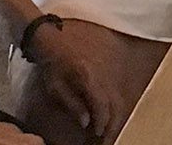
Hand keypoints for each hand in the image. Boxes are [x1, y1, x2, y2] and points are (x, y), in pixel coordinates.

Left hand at [27, 20, 129, 142]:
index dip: (102, 122)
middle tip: (106, 139)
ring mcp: (108, 69)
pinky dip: (114, 104)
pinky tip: (107, 113)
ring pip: (118, 97)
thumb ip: (73, 105)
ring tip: (107, 129)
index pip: (102, 105)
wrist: (56, 37)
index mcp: (89, 78)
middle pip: (116, 103)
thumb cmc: (52, 63)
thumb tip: (87, 123)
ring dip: (115, 115)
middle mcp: (103, 74)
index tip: (98, 135)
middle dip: (113, 124)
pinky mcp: (109, 68)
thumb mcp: (56, 87)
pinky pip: (116, 90)